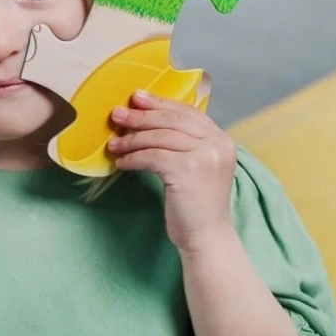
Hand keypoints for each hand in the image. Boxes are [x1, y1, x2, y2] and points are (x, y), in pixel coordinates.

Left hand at [108, 90, 237, 253]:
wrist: (207, 238)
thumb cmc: (196, 202)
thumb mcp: (196, 164)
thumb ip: (183, 141)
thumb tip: (144, 116)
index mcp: (221, 139)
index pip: (187, 111)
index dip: (159, 102)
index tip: (137, 97)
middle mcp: (217, 144)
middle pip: (171, 121)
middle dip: (140, 116)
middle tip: (117, 114)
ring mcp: (205, 156)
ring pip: (158, 137)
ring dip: (131, 139)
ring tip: (114, 143)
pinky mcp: (188, 170)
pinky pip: (152, 156)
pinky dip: (133, 158)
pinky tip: (121, 162)